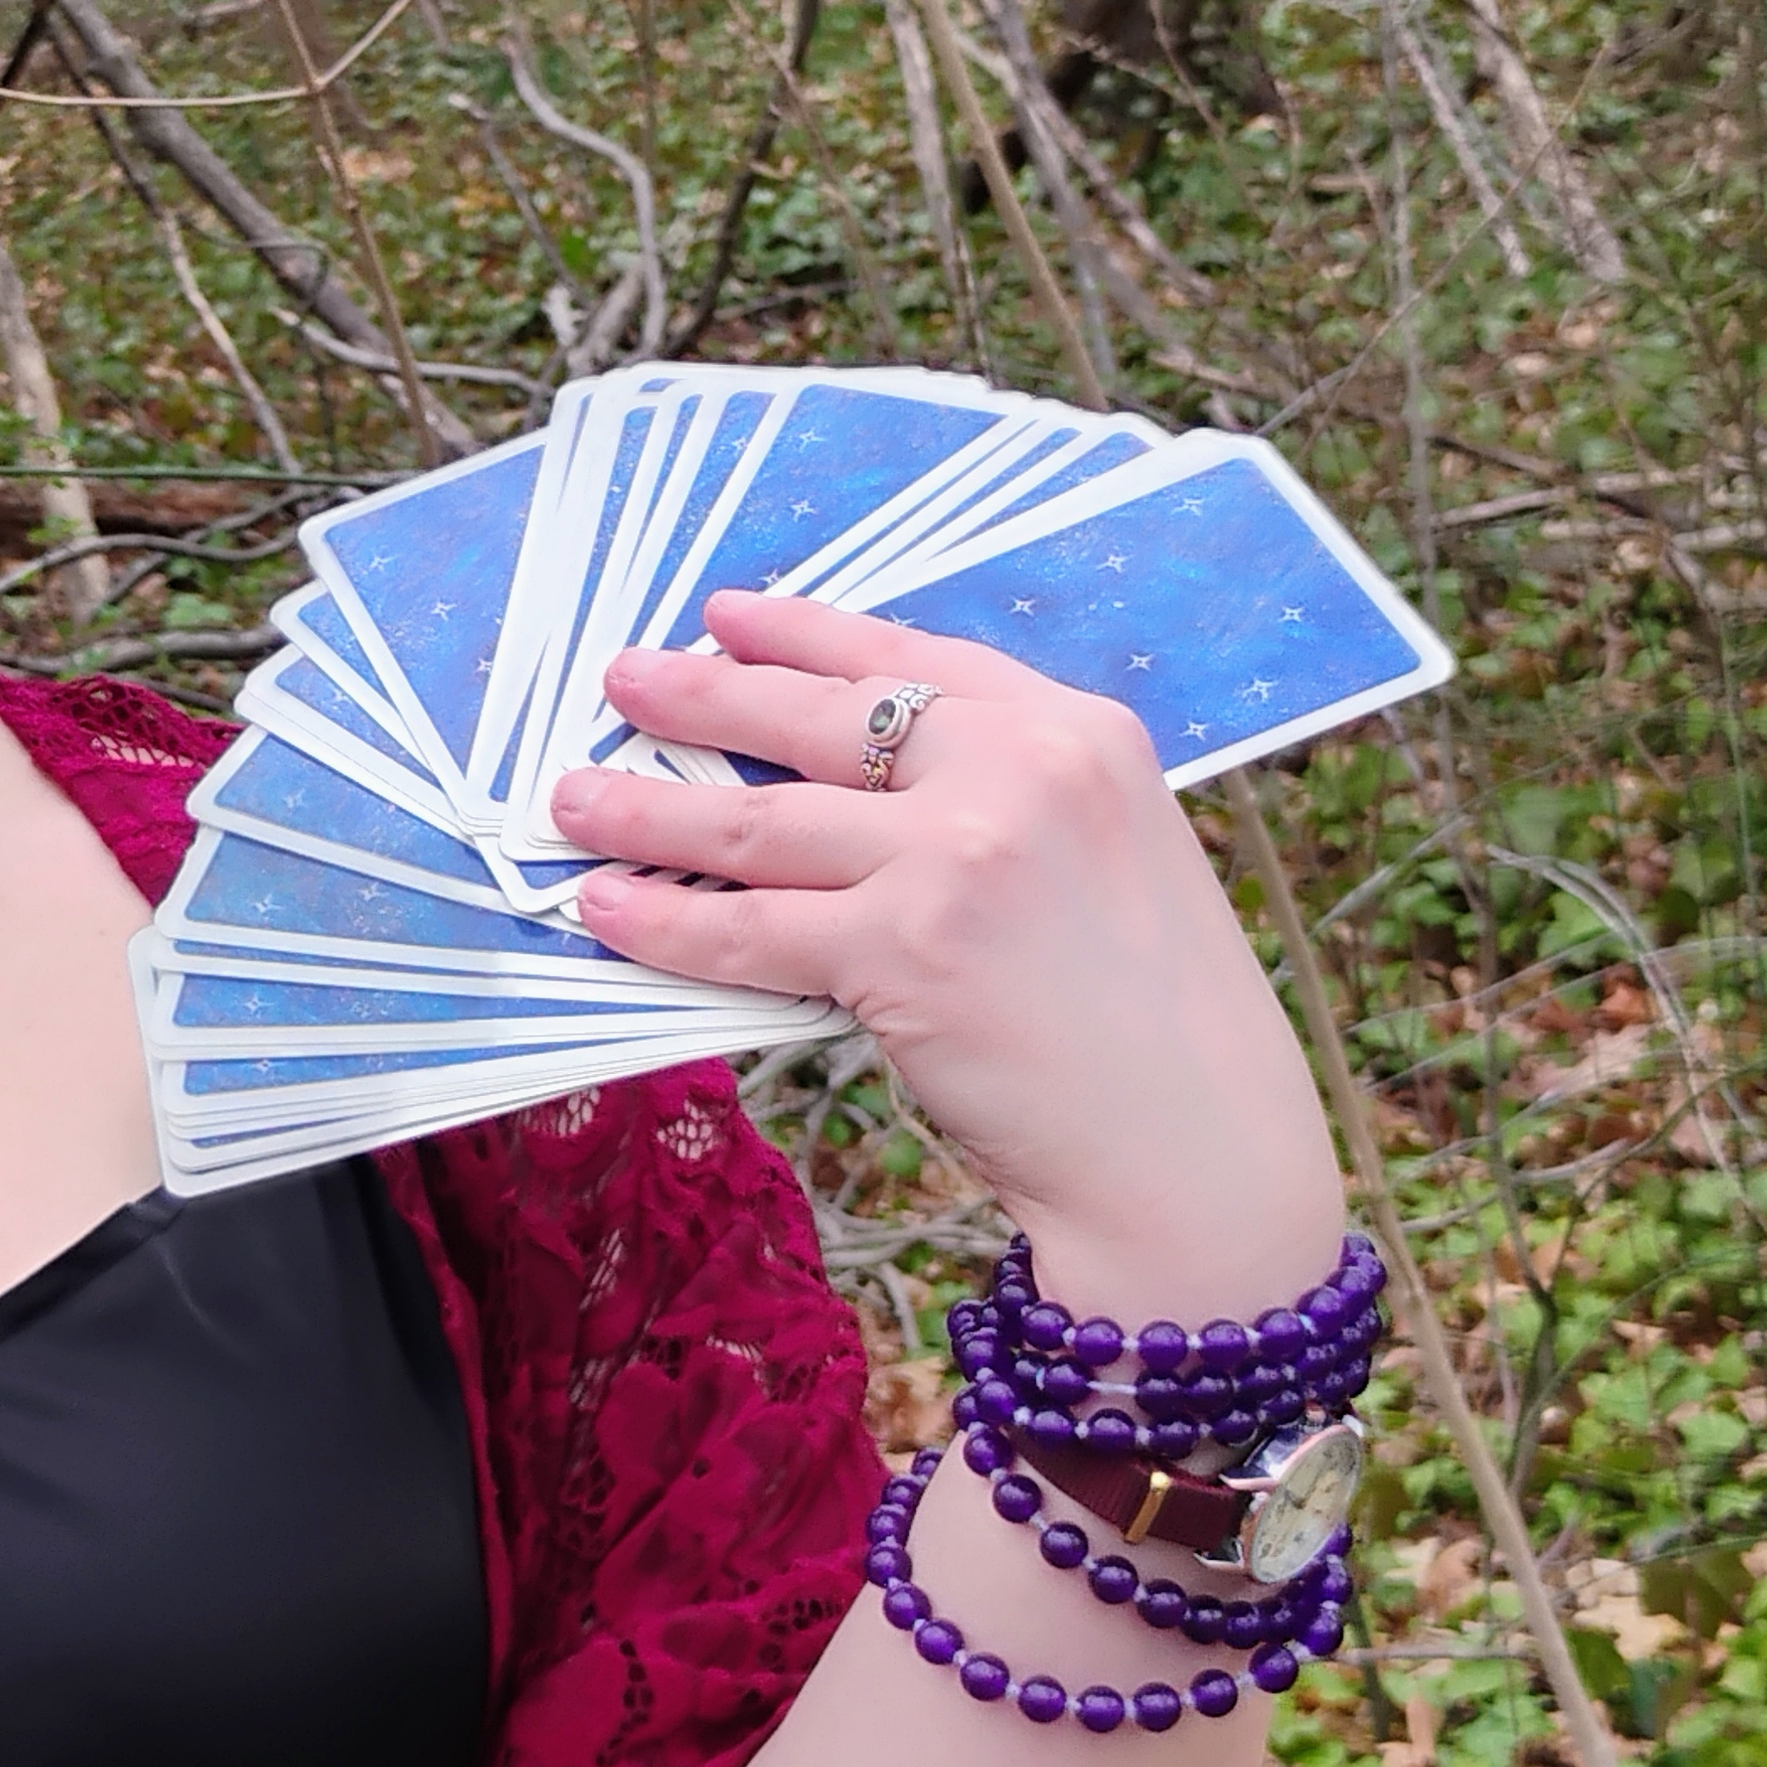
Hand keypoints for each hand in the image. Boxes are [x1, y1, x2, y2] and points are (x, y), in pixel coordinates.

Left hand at [549, 590, 1342, 1323]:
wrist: (1196, 1150)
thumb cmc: (1153, 1026)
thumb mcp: (1110, 854)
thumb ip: (1005, 798)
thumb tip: (855, 786)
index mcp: (1078, 732)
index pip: (911, 656)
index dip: (804, 633)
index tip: (726, 616)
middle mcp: (1019, 770)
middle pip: (819, 717)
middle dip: (700, 694)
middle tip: (620, 682)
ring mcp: (957, 854)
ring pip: (759, 820)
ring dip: (644, 808)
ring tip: (570, 800)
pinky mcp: (903, 949)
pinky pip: (748, 929)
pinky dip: (664, 920)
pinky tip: (606, 909)